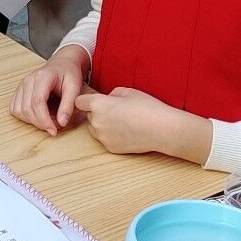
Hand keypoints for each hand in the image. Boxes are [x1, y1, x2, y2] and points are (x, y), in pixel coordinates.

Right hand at [11, 45, 89, 133]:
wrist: (62, 64)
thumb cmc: (68, 74)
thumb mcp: (75, 87)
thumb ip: (68, 105)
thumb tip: (62, 123)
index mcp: (42, 77)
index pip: (37, 102)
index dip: (44, 120)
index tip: (54, 131)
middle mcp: (28, 80)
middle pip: (27, 108)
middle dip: (40, 123)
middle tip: (55, 128)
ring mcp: (21, 85)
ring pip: (19, 110)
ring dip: (32, 121)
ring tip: (48, 120)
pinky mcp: (18, 91)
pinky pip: (15, 109)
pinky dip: (24, 117)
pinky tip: (37, 116)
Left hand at [75, 87, 208, 161]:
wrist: (161, 129)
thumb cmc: (147, 107)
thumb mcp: (128, 91)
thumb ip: (112, 94)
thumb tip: (108, 99)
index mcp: (98, 105)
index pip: (78, 102)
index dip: (85, 100)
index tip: (92, 99)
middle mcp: (96, 122)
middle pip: (88, 116)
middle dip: (96, 112)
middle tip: (115, 110)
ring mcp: (103, 137)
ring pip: (95, 129)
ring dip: (102, 124)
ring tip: (122, 121)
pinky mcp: (110, 148)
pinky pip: (105, 139)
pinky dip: (111, 135)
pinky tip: (127, 131)